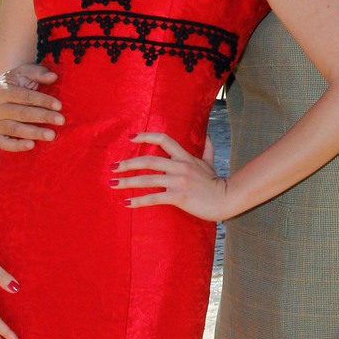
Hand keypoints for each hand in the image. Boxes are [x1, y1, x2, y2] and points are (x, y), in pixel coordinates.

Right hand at [0, 64, 63, 150]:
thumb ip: (39, 74)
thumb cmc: (18, 85)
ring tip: (52, 135)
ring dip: (34, 132)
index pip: (25, 96)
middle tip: (61, 120)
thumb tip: (53, 77)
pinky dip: (17, 146)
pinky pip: (4, 143)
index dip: (43, 100)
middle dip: (43, 116)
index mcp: (1, 90)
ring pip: (15, 129)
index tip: (59, 105)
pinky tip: (32, 145)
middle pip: (22, 113)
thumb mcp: (26, 74)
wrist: (2, 99)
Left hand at [112, 131, 226, 221]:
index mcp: (185, 156)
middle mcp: (179, 166)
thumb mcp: (210, 162)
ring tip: (113, 184)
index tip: (130, 138)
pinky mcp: (178, 197)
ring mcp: (178, 182)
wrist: (226, 199)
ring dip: (127, 182)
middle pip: (148, 161)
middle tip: (113, 167)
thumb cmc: (216, 183)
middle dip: (128, 163)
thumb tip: (207, 136)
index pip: (163, 139)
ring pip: (147, 180)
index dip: (146, 136)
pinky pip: (154, 198)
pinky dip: (138, 200)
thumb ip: (207, 148)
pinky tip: (127, 203)